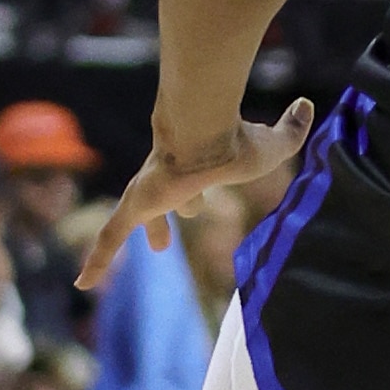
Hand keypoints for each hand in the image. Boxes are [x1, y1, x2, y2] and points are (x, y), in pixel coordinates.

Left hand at [77, 99, 316, 288]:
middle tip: (162, 243)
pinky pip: (111, 237)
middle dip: (163, 221)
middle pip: (164, 202)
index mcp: (197, 165)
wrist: (205, 134)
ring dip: (133, 238)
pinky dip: (96, 260)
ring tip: (117, 266)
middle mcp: (168, 176)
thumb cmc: (239, 141)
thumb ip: (292, 128)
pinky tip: (81, 283)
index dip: (193, 198)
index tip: (194, 207)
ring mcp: (148, 190)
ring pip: (133, 219)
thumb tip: (308, 106)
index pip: (192, 182)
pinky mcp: (137, 203)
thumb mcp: (276, 144)